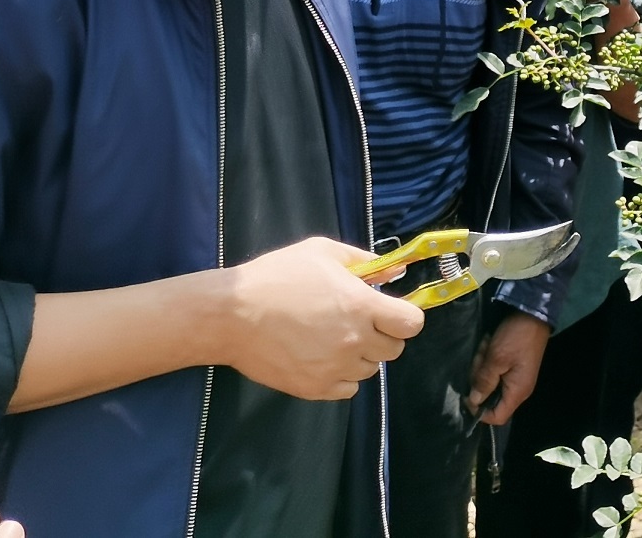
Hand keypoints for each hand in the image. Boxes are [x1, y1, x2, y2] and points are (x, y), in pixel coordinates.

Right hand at [220, 236, 424, 400]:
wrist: (231, 315)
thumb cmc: (277, 276)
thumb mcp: (323, 252)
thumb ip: (365, 261)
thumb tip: (395, 273)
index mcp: (361, 306)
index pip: (411, 324)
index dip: (405, 316)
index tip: (391, 311)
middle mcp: (354, 341)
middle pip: (394, 349)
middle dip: (383, 335)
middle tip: (358, 321)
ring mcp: (334, 369)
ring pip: (370, 370)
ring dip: (361, 356)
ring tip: (333, 337)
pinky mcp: (314, 390)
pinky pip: (347, 389)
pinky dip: (342, 376)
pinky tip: (323, 357)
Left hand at [468, 310, 551, 425]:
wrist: (534, 312)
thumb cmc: (515, 338)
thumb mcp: (496, 358)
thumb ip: (484, 382)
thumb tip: (474, 401)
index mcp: (517, 392)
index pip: (497, 417)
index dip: (479, 412)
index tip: (467, 394)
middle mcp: (519, 388)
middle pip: (491, 397)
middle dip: (480, 379)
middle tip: (479, 359)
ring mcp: (517, 376)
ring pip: (491, 381)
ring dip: (484, 365)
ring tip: (486, 346)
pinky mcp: (514, 365)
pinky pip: (496, 370)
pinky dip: (490, 359)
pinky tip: (490, 344)